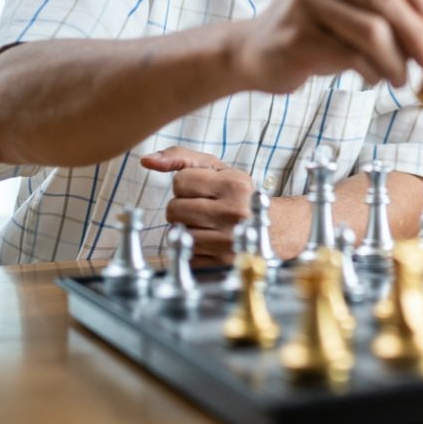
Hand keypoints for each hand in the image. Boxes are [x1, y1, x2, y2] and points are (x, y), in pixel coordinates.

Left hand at [141, 146, 253, 264]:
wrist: (276, 228)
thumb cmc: (239, 195)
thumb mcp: (218, 169)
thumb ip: (181, 158)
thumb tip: (146, 160)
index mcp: (235, 185)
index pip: (180, 182)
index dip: (187, 186)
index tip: (205, 190)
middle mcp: (235, 213)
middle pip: (174, 209)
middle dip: (183, 208)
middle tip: (205, 209)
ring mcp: (229, 243)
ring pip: (176, 234)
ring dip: (186, 230)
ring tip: (207, 225)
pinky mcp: (222, 265)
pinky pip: (184, 256)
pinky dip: (192, 250)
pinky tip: (209, 243)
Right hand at [233, 0, 422, 93]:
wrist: (252, 52)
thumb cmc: (315, 33)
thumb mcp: (352, 14)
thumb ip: (391, 19)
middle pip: (387, 0)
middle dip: (419, 37)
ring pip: (372, 30)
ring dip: (397, 62)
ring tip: (402, 81)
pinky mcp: (295, 34)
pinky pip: (350, 56)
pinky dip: (371, 72)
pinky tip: (370, 79)